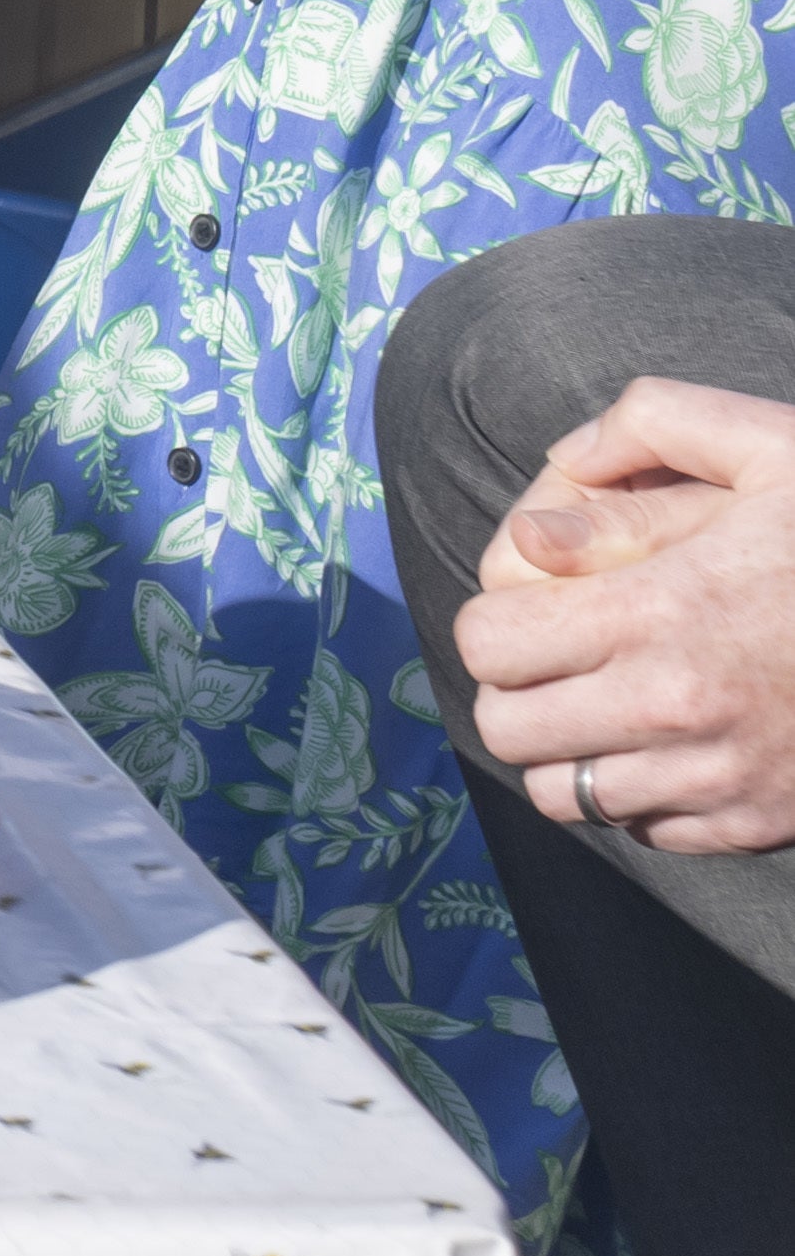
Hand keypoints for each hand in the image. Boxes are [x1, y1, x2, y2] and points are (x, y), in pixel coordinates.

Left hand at [454, 372, 794, 856]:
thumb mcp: (776, 448)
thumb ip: (653, 425)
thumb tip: (560, 468)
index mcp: (660, 611)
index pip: (489, 643)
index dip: (497, 621)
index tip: (537, 607)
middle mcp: (676, 708)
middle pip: (507, 729)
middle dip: (518, 690)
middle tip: (559, 661)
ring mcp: (718, 778)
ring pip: (565, 795)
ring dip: (569, 751)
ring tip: (608, 705)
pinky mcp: (757, 824)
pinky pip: (646, 829)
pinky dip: (643, 793)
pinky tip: (677, 744)